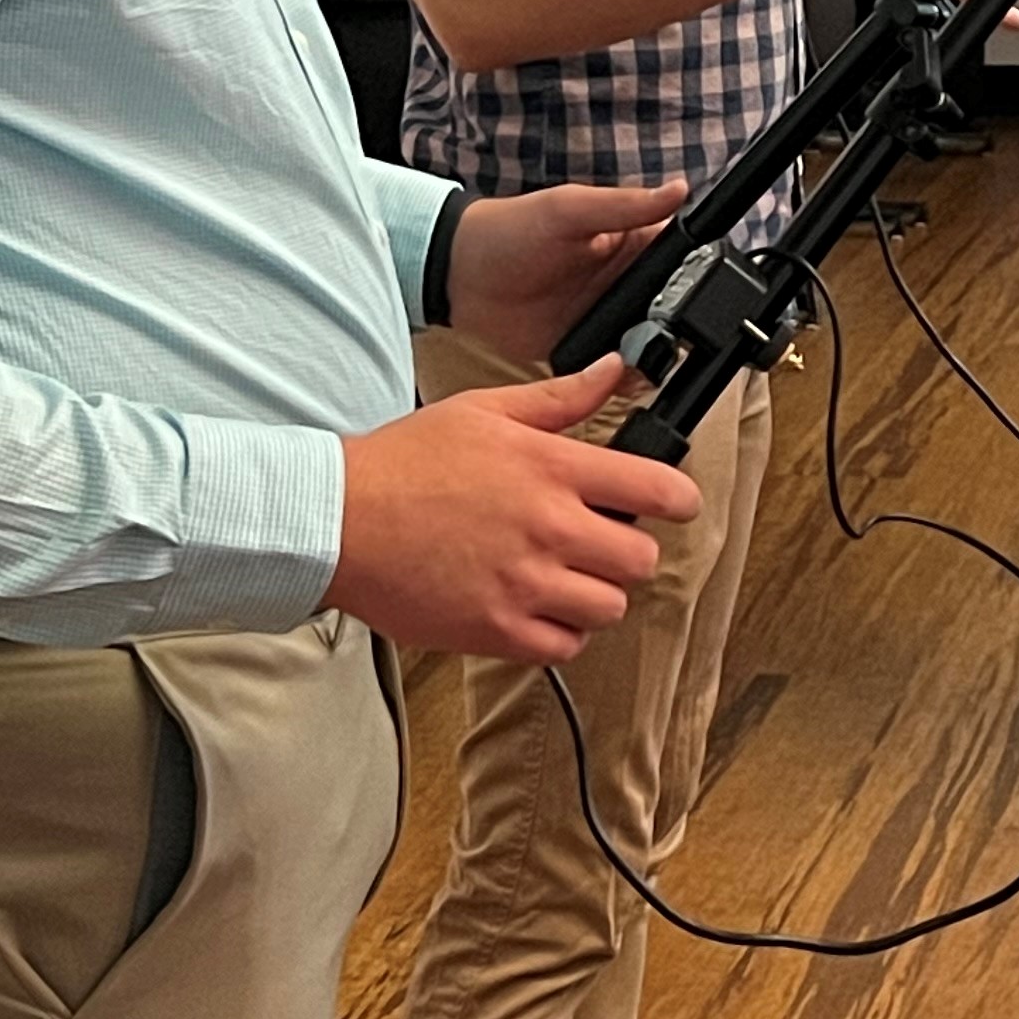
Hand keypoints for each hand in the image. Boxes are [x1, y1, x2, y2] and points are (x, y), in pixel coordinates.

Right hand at [323, 361, 703, 663]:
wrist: (339, 521)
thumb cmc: (404, 464)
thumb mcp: (485, 410)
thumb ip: (560, 398)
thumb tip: (615, 372)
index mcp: (552, 469)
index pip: (657, 490)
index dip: (678, 498)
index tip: (674, 503)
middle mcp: (548, 529)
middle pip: (642, 559)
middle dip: (629, 549)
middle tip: (601, 540)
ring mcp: (525, 585)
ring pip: (610, 607)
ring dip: (596, 593)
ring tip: (565, 575)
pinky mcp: (497, 631)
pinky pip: (565, 646)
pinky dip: (561, 632)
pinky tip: (538, 606)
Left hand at [445, 177, 684, 364]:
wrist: (457, 276)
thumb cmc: (509, 230)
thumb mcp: (569, 209)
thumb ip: (625, 205)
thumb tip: (679, 189)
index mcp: (627, 240)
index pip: (678, 255)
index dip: (697, 271)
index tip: (705, 286)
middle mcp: (623, 281)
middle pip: (672, 306)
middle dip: (680, 322)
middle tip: (677, 332)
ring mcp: (605, 318)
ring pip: (649, 341)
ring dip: (656, 351)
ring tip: (655, 357)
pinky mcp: (583, 349)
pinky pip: (615, 370)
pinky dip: (626, 378)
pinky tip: (630, 379)